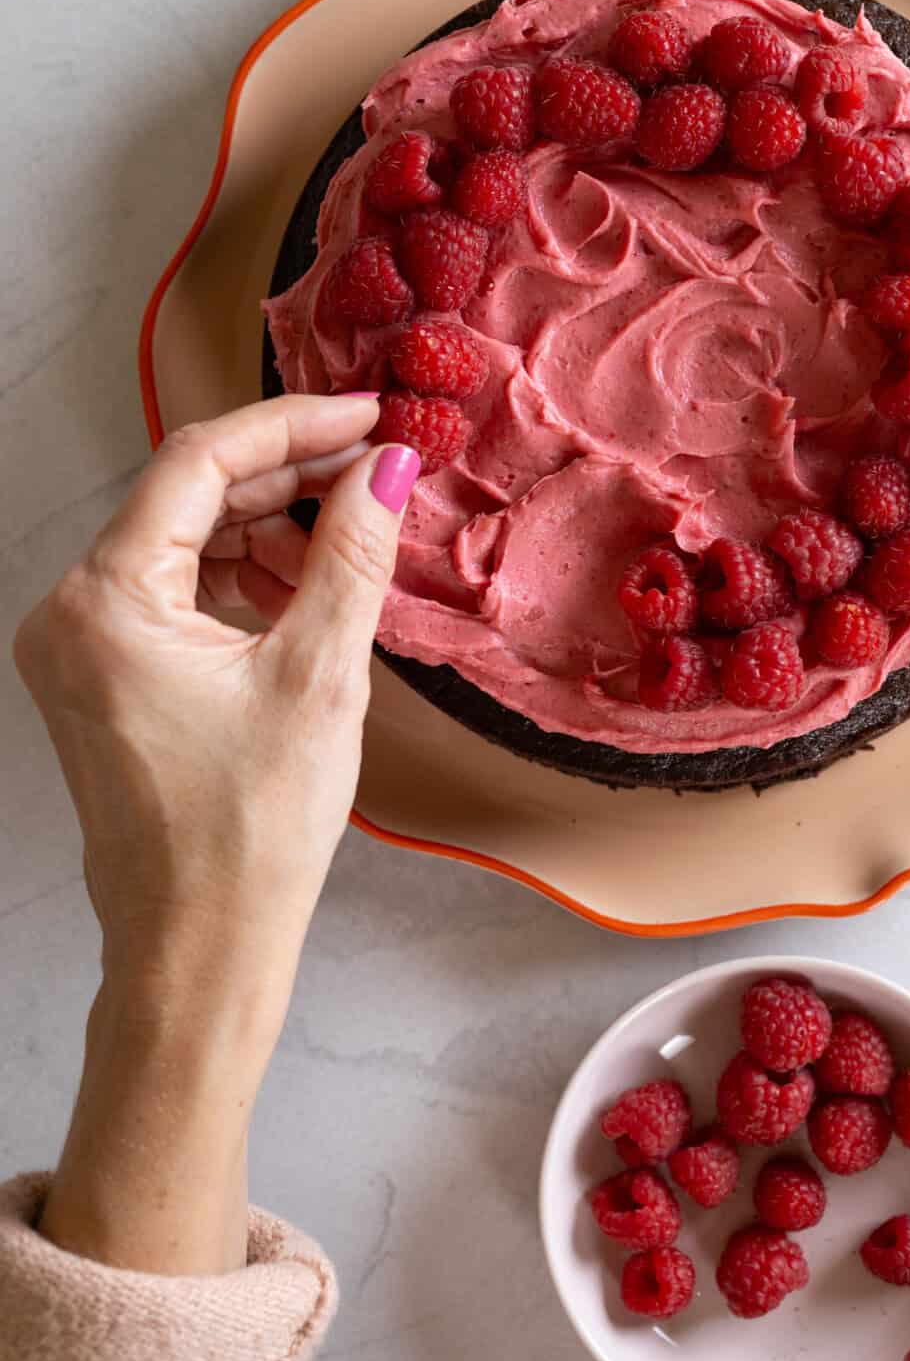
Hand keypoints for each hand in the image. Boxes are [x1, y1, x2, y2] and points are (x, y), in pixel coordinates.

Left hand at [12, 393, 417, 1271]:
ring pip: (181, 543)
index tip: (368, 413)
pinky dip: (238, 577)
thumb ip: (350, 555)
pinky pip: (173, 593)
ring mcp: (80, 648)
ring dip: (266, 526)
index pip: (198, 462)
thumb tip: (388, 468)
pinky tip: (302, 586)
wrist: (200, 947)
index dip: (292, 424)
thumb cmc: (252, 829)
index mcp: (104, 600)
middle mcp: (70, 612)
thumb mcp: (319, 675)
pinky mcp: (103, 678)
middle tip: (375, 461)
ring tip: (350, 530)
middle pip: (184, 496)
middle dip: (285, 473)